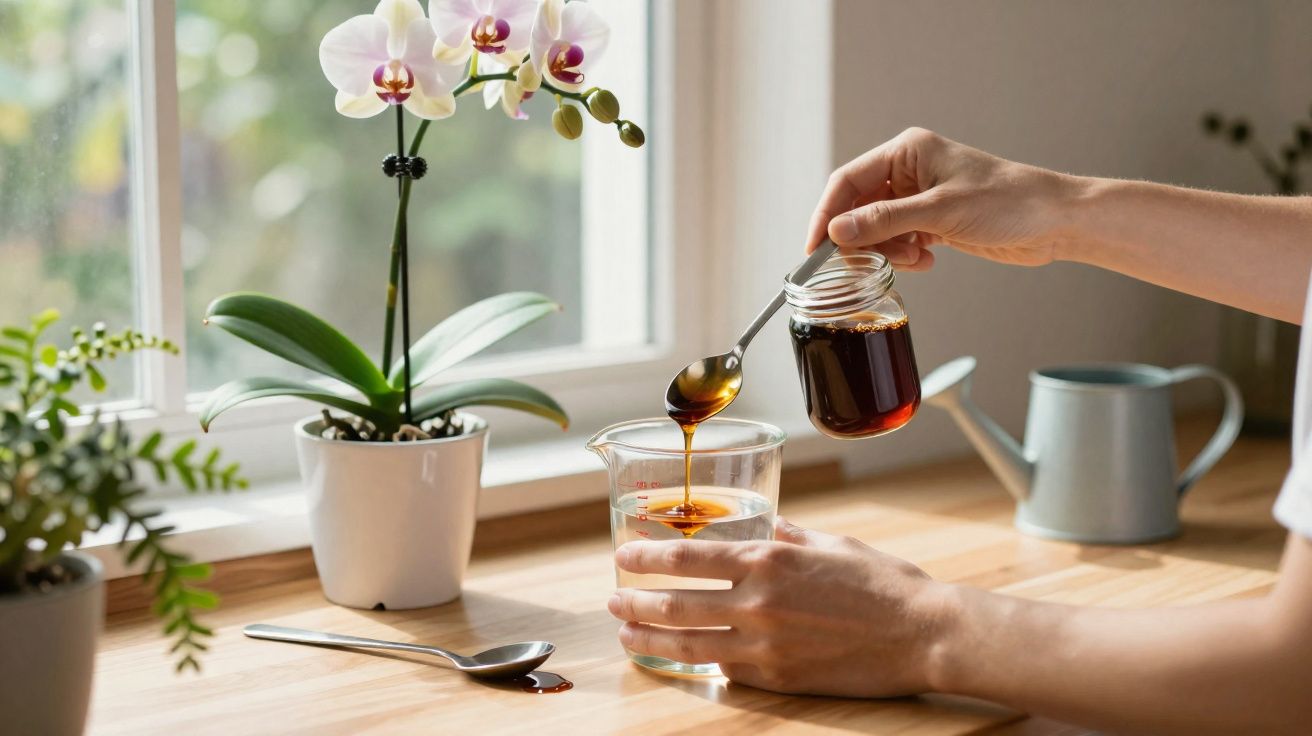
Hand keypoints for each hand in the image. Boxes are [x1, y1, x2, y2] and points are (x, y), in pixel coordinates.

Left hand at [608, 517, 951, 696]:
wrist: (923, 634)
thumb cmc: (884, 583)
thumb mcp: (832, 544)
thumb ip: (789, 536)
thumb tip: (767, 526)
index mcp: (767, 560)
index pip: (687, 557)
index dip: (647, 557)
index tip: (623, 557)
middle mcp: (757, 602)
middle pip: (676, 605)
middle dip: (635, 603)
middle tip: (613, 601)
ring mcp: (765, 645)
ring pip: (689, 645)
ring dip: (651, 639)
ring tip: (628, 635)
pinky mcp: (778, 679)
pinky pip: (727, 670)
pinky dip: (701, 663)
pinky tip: (685, 659)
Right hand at [808, 127, 1077, 270]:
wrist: (1054, 221)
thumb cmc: (1009, 201)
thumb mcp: (941, 212)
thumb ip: (885, 221)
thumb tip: (837, 231)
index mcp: (907, 151)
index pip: (847, 181)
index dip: (826, 215)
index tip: (814, 249)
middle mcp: (908, 171)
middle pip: (857, 208)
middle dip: (861, 239)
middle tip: (867, 264)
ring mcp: (919, 198)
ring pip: (876, 229)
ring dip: (886, 251)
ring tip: (914, 259)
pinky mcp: (932, 222)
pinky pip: (898, 241)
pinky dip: (905, 256)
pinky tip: (927, 260)